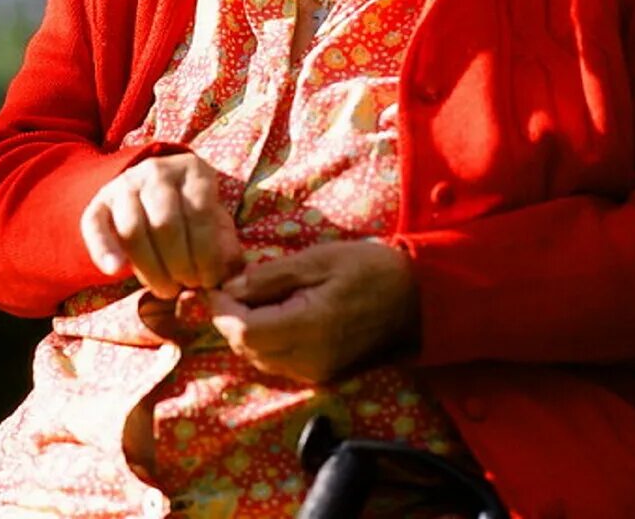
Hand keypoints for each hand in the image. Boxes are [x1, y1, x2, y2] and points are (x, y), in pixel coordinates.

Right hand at [80, 153, 242, 298]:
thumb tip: (230, 278)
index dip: (206, 254)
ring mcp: (125, 184)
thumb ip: (224, 246)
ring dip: (151, 267)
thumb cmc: (192, 214)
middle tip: (188, 286)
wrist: (154, 194)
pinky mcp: (100, 202)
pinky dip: (103, 250)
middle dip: (180, 264)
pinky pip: (95, 227)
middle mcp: (157, 171)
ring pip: (133, 228)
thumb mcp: (214, 220)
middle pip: (165, 223)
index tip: (209, 281)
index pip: (200, 214)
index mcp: (192, 170)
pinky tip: (115, 271)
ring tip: (166, 289)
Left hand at [207, 240, 418, 382]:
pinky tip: (274, 313)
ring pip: (260, 359)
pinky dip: (267, 340)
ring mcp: (316, 373)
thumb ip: (271, 277)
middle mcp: (308, 360)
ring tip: (253, 296)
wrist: (416, 298)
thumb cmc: (368, 268)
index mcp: (308, 328)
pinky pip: (279, 362)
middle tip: (232, 285)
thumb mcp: (317, 260)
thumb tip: (230, 287)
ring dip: (247, 331)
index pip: (243, 331)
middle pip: (247, 348)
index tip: (218, 283)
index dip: (222, 308)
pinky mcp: (322, 375)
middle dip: (231, 318)